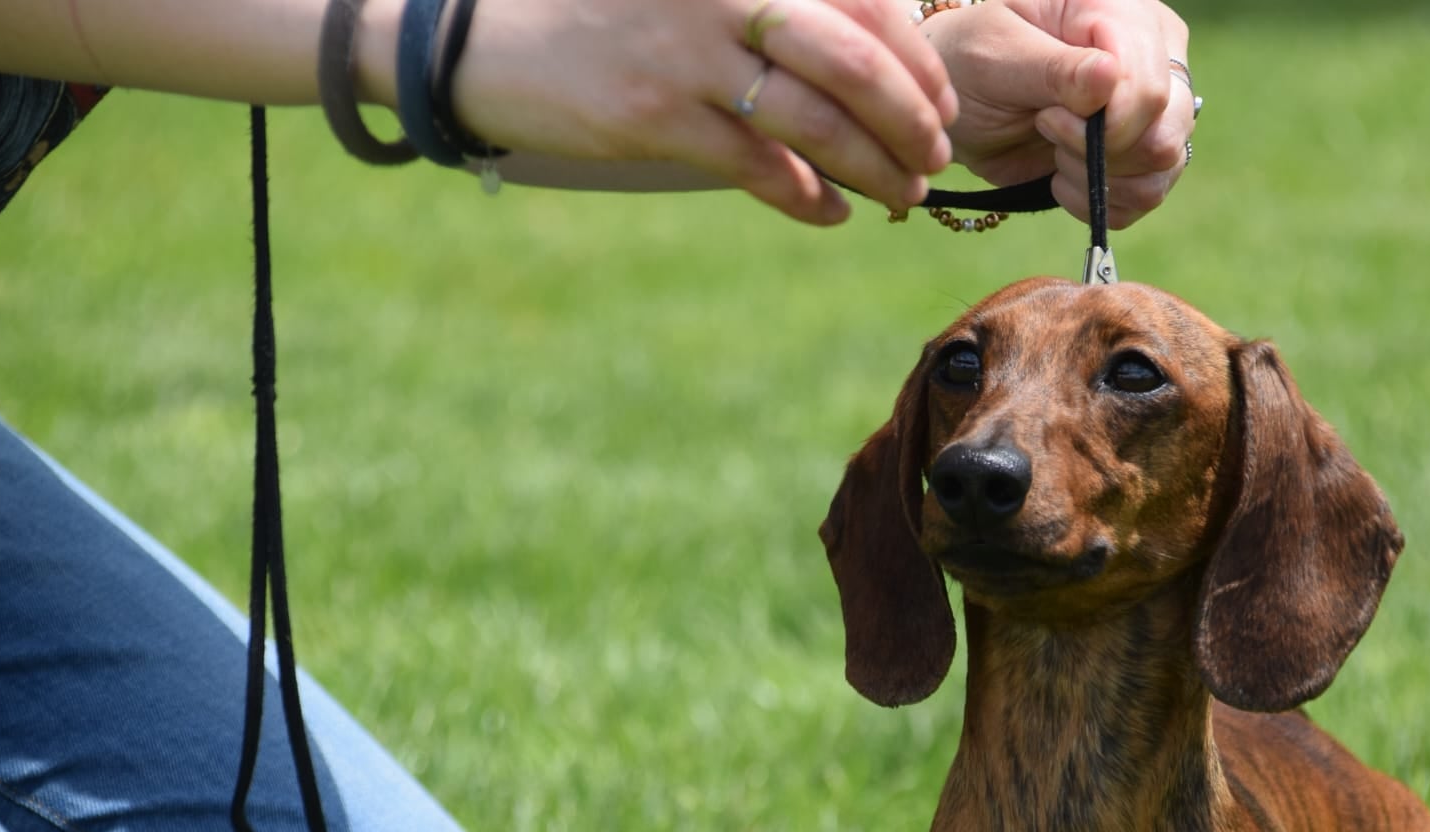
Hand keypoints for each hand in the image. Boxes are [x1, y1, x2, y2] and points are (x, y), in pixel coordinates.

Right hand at [453, 0, 958, 223]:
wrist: (489, 36)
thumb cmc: (611, 10)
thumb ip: (775, 8)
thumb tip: (875, 51)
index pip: (866, 1)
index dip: (918, 58)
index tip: (940, 103)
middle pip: (859, 61)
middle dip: (914, 120)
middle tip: (936, 157)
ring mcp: (688, 53)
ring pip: (818, 120)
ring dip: (875, 168)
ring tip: (900, 194)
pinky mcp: (654, 114)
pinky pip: (759, 166)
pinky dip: (809, 195)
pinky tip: (832, 213)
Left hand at [922, 0, 1193, 226]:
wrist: (960, 102)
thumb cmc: (971, 60)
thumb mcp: (995, 54)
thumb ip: (1054, 68)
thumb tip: (1109, 76)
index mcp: (1121, 11)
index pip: (1149, 86)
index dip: (1104, 124)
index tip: (1047, 118)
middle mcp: (1150, 53)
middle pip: (1168, 127)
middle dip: (1102, 151)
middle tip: (1047, 130)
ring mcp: (1152, 103)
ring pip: (1165, 163)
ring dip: (1099, 177)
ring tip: (1054, 153)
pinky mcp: (1140, 148)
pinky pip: (1148, 192)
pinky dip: (1100, 200)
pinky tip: (1061, 178)